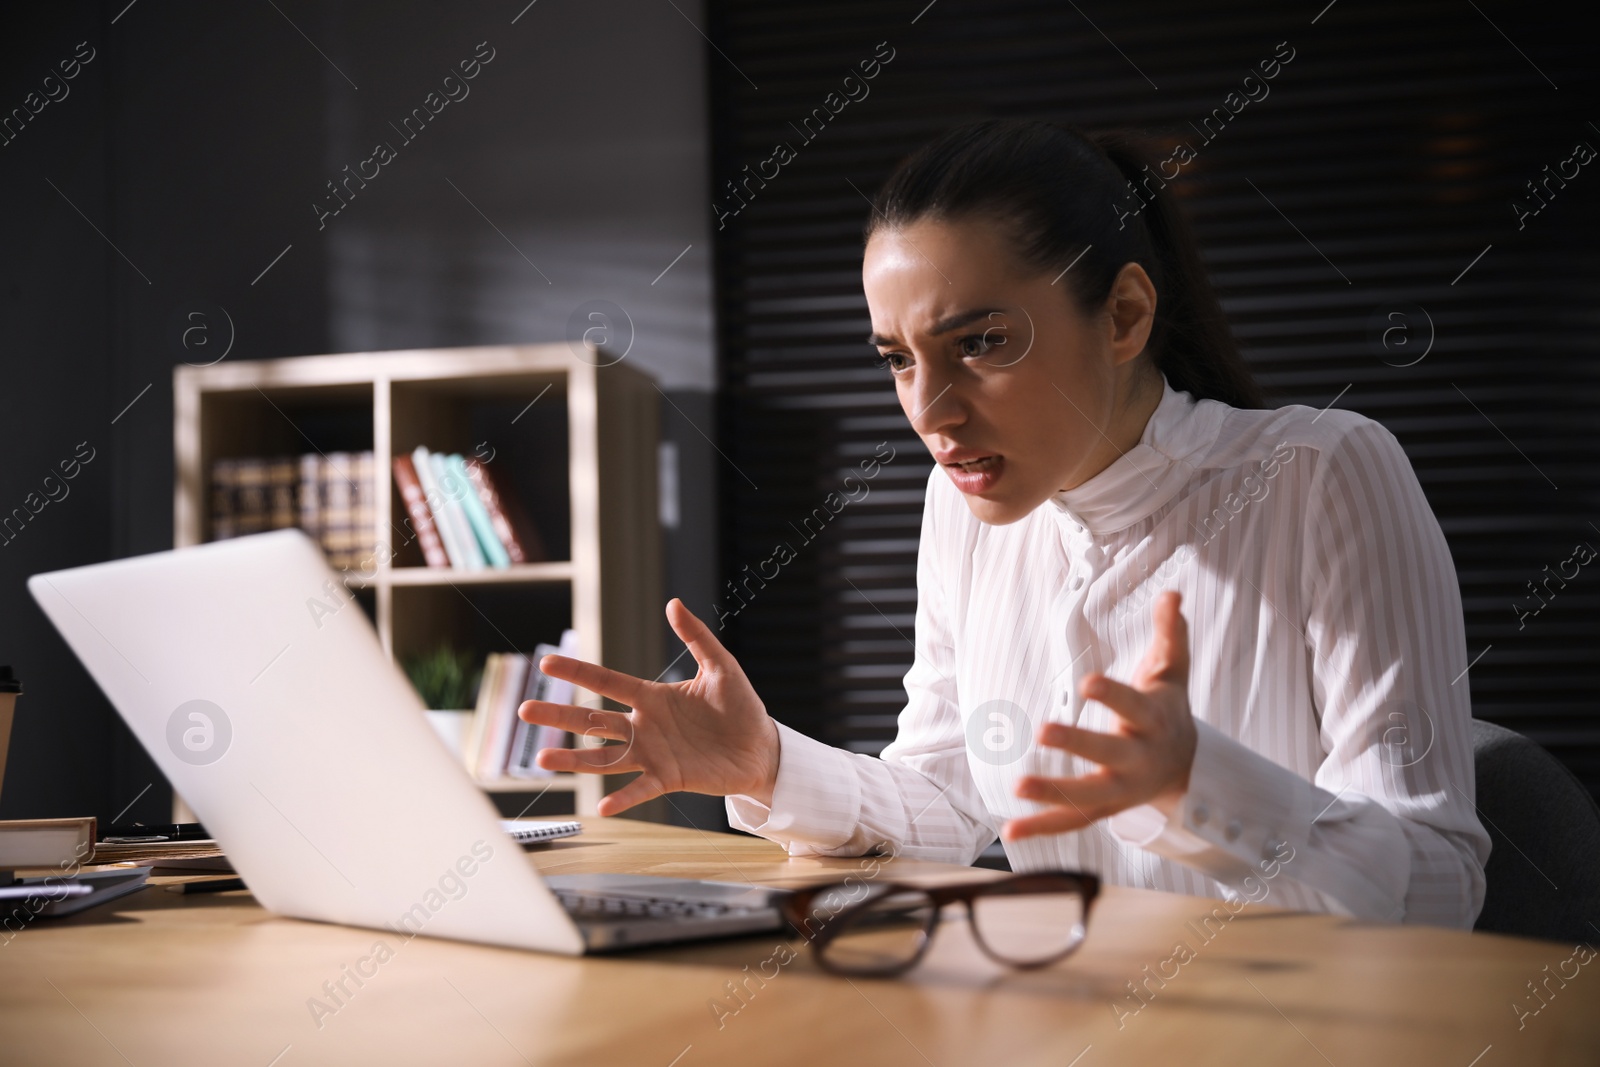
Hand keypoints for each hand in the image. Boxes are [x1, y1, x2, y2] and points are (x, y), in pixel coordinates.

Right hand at [517, 599, 780, 815]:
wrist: (762, 748)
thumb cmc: (741, 707)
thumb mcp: (721, 667)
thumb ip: (696, 637)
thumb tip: (673, 604)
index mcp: (652, 696)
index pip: (606, 682)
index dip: (578, 673)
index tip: (546, 664)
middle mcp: (644, 726)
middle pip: (592, 721)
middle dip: (558, 716)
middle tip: (523, 711)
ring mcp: (652, 754)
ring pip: (603, 758)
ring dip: (574, 761)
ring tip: (541, 760)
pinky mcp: (668, 778)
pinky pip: (639, 788)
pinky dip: (621, 798)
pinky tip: (601, 807)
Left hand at [1002, 590, 1196, 841]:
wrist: (1185, 766)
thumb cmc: (1167, 709)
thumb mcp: (1172, 672)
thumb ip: (1170, 634)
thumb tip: (1173, 594)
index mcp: (1153, 721)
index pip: (1132, 705)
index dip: (1111, 695)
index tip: (1087, 682)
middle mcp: (1138, 759)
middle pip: (1108, 753)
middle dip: (1078, 744)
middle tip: (1042, 730)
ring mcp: (1121, 790)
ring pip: (1087, 796)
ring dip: (1052, 793)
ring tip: (1017, 786)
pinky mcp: (1103, 810)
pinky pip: (1071, 822)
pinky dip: (1041, 828)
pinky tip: (1009, 831)